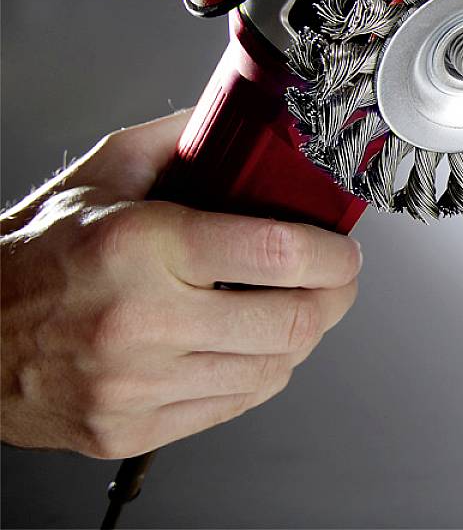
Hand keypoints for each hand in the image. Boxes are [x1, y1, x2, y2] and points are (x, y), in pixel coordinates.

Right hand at [0, 111, 361, 458]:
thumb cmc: (33, 253)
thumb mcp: (103, 172)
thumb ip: (183, 140)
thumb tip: (248, 120)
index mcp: (141, 245)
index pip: (279, 252)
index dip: (334, 253)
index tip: (343, 249)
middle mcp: (140, 320)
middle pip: (292, 321)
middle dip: (335, 299)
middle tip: (337, 281)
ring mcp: (136, 384)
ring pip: (273, 369)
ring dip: (301, 337)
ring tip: (293, 309)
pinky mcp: (130, 427)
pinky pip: (236, 405)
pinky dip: (261, 374)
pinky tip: (250, 345)